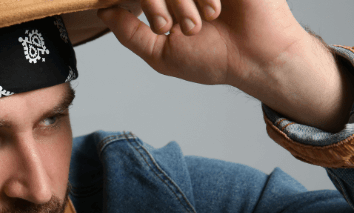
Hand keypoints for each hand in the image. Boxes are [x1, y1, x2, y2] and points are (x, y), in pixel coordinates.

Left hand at [97, 0, 353, 131]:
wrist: (257, 58)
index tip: (159, 25)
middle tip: (186, 27)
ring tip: (209, 20)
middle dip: (163, 3)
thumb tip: (102, 12)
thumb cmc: (211, 59)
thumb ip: (130, 33)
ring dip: (185, 0)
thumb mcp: (161, 53)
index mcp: (168, 0)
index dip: (146, 5)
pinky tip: (216, 10)